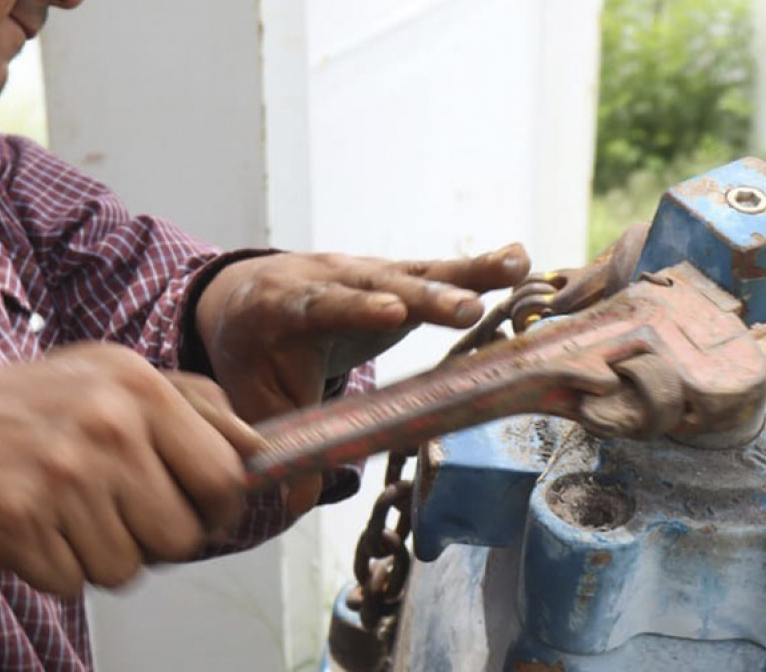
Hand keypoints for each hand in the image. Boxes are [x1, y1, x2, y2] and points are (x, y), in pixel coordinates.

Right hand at [0, 343, 264, 595]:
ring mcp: (61, 482)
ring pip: (126, 568)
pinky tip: (41, 527)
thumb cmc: (41, 403)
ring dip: (105, 553)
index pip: (222, 476)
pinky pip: (73, 583)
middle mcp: (107, 432)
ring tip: (75, 514)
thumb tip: (260, 449)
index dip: (222, 507)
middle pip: (179, 537)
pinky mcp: (20, 527)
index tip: (207, 511)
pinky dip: (59, 567)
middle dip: (159, 537)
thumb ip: (197, 405)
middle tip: (128, 514)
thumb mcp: (121, 375)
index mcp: (140, 391)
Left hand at [195, 243, 529, 513]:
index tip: (392, 313)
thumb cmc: (255, 357)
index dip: (356, 308)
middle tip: (468, 308)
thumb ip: (281, 447)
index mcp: (282, 308)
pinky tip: (519, 261)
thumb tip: (294, 505)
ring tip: (513, 271)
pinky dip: (475, 269)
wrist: (247, 299)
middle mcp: (326, 279)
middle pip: (378, 286)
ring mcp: (363, 272)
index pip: (321, 305)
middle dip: (423, 299)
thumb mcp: (258, 399)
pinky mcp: (392, 274)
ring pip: (413, 274)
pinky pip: (435, 272)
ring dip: (463, 276)